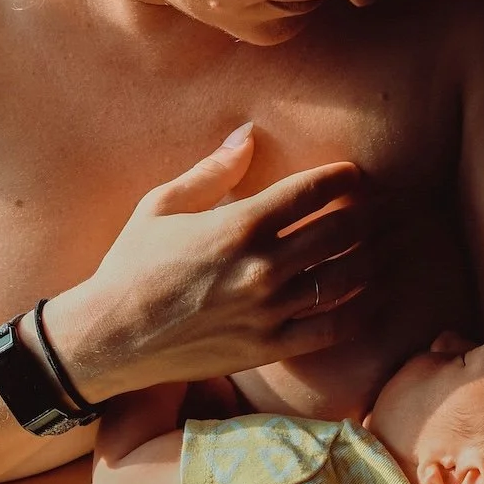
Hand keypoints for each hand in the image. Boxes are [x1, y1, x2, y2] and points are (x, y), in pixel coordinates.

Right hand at [45, 125, 373, 399]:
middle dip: (365, 213)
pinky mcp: (269, 348)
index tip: (352, 175)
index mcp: (238, 226)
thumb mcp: (161, 206)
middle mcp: (262, 268)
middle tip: (371, 207)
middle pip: (342, 231)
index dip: (344, 177)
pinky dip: (357, 309)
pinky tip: (363, 295)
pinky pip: (332, 328)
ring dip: (368, 256)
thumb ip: (212, 171)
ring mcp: (269, 312)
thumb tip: (248, 135)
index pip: (314, 191)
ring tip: (373, 245)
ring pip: (345, 277)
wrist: (110, 337)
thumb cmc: (131, 266)